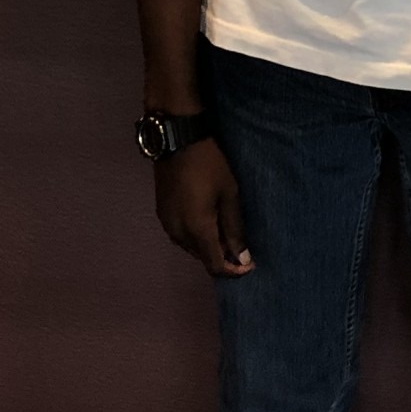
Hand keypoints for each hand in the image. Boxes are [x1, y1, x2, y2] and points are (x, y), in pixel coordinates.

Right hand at [154, 139, 251, 276]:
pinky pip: (181, 236)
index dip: (233, 271)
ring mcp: (167, 224)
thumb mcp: (229, 194)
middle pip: (202, 258)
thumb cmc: (209, 165)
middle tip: (240, 245)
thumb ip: (235, 229)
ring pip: (190, 248)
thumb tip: (242, 259)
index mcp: (197, 230)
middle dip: (222, 257)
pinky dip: (195, 237)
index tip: (249, 264)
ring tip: (225, 232)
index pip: (215, 266)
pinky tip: (206, 223)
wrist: (177, 140)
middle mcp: (178, 233)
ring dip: (208, 247)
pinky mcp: (161, 214)